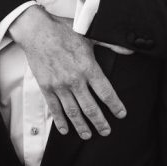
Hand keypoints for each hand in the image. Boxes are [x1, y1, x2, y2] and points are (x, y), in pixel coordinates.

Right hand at [8, 5, 125, 138]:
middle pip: (90, 108)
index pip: (106, 92)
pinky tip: (65, 129)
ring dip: (81, 126)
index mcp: (88, 67)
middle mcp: (74, 80)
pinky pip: (54, 108)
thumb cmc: (63, 30)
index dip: (115, 105)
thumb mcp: (89, 34)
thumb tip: (130, 49)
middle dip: (100, 122)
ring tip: (88, 135)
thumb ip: (110, 43)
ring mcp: (59, 85)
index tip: (121, 114)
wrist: (37, 31)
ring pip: (73, 112)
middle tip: (106, 131)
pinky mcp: (46, 87)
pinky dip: (60, 121)